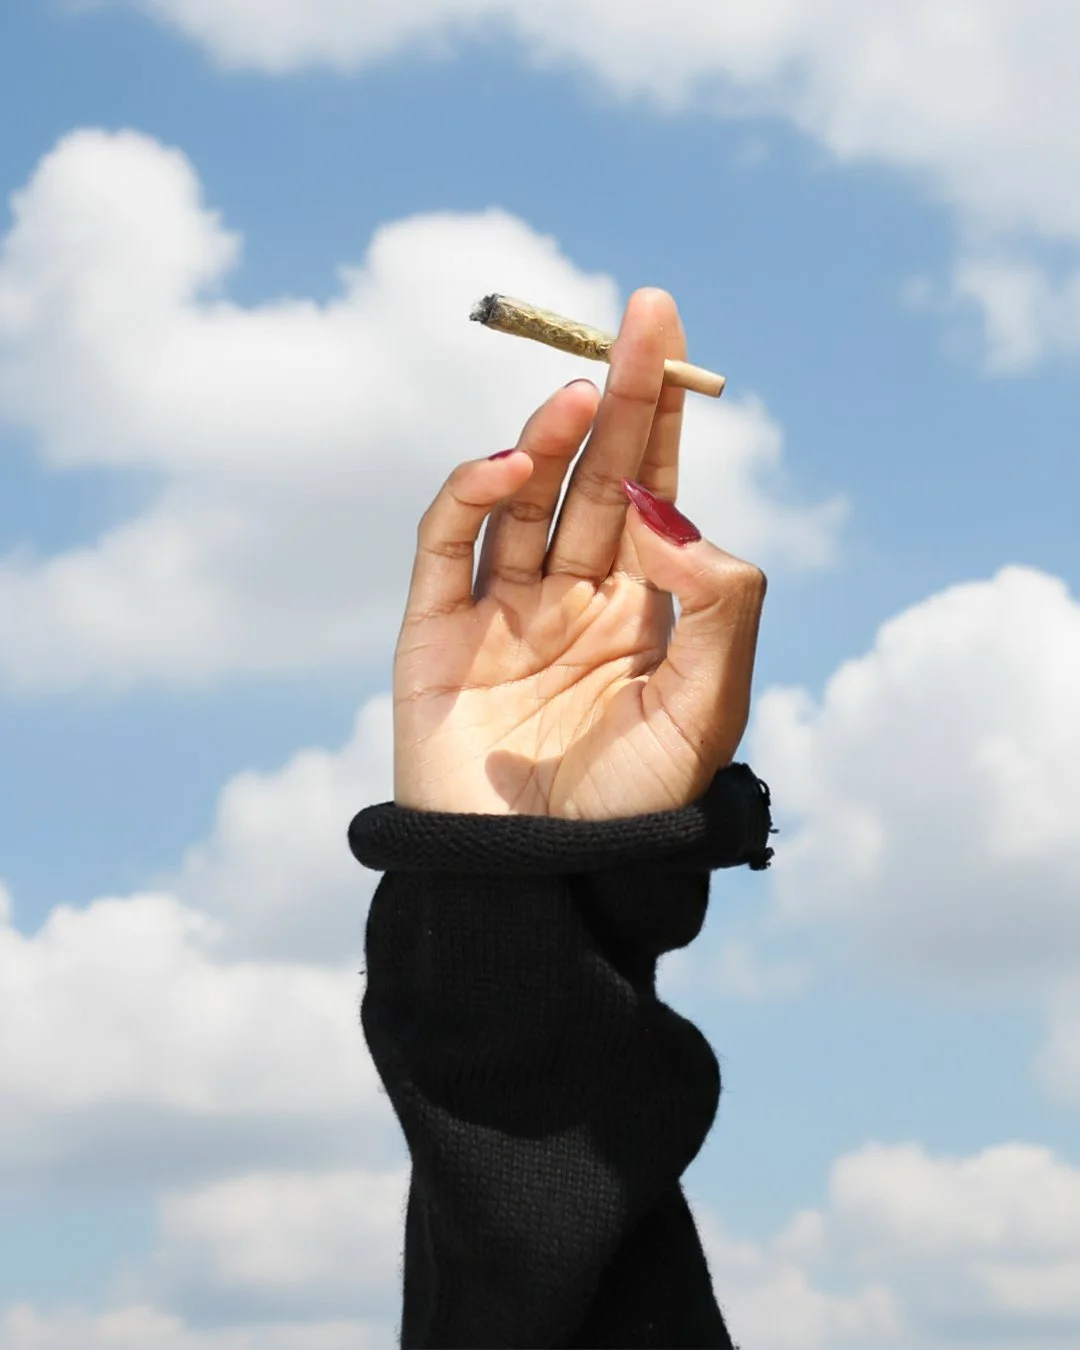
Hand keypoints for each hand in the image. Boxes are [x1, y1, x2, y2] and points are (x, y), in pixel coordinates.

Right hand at [393, 288, 766, 819]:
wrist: (542, 890)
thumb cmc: (634, 813)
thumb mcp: (708, 710)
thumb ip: (717, 605)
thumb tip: (668, 511)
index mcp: (641, 610)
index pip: (650, 489)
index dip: (660, 415)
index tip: (669, 334)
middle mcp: (572, 598)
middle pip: (592, 476)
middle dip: (616, 400)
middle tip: (638, 321)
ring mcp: (501, 611)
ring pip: (524, 500)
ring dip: (549, 441)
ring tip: (578, 397)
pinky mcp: (434, 633)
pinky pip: (448, 545)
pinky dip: (471, 496)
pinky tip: (510, 467)